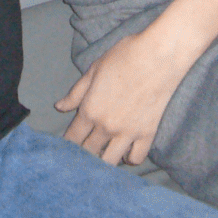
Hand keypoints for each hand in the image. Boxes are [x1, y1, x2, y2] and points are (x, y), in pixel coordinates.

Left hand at [55, 27, 193, 166]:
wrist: (158, 57)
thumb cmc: (124, 57)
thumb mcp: (94, 70)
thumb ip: (76, 93)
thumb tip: (59, 107)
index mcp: (90, 110)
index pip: (73, 138)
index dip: (67, 144)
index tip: (67, 147)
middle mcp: (106, 127)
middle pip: (89, 152)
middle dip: (83, 154)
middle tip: (83, 151)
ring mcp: (128, 133)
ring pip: (110, 161)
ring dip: (103, 160)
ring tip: (102, 153)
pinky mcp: (147, 134)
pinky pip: (136, 158)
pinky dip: (129, 158)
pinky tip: (126, 150)